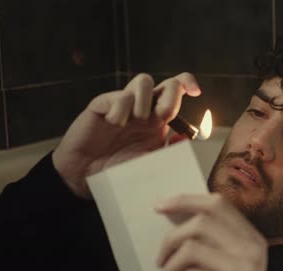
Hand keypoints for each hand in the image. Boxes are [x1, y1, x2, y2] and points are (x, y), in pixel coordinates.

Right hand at [52, 72, 200, 197]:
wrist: (85, 177)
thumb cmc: (117, 170)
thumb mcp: (150, 163)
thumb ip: (170, 150)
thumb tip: (187, 135)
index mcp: (158, 120)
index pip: (176, 92)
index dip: (188, 84)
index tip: (196, 92)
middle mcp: (143, 109)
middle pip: (166, 83)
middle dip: (172, 94)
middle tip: (164, 116)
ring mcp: (123, 105)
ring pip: (144, 81)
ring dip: (146, 100)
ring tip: (136, 120)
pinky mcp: (102, 105)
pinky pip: (119, 96)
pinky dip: (121, 109)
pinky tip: (114, 124)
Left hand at [155, 193, 267, 270]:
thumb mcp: (222, 266)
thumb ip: (210, 241)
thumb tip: (174, 215)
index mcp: (252, 240)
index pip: (218, 205)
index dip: (186, 200)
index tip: (160, 206)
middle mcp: (253, 252)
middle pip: (201, 223)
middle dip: (170, 240)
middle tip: (160, 261)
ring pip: (190, 250)